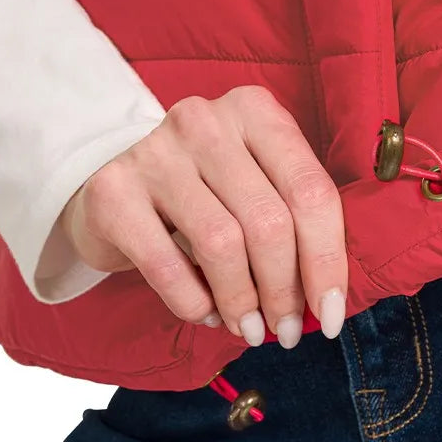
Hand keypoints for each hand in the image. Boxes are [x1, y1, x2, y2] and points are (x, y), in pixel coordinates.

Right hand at [58, 86, 347, 347]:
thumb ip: (293, 219)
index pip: (310, 190)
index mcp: (255, 111)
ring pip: (222, 244)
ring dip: (242, 302)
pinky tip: (206, 313)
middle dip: (285, 290)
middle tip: (287, 330)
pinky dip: (194, 302)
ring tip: (249, 329)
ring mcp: (155, 152)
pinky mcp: (113, 191)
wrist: (111, 177)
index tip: (331, 314)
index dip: (328, 261)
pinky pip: (166, 265)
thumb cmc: (204, 187)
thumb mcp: (254, 180)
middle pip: (269, 221)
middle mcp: (206, 121)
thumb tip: (325, 298)